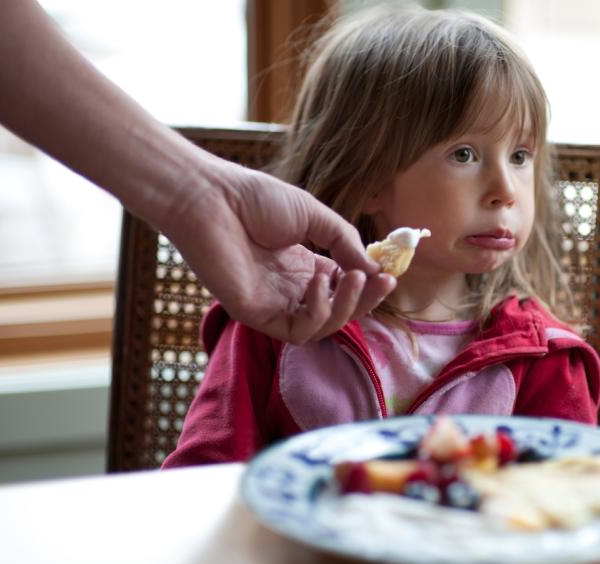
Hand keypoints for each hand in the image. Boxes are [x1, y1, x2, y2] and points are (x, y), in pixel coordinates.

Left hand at [160, 158, 395, 342]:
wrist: (211, 198)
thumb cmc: (254, 199)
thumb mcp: (314, 215)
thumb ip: (344, 243)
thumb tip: (377, 269)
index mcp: (303, 266)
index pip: (343, 288)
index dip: (368, 284)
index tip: (388, 273)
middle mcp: (290, 289)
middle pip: (338, 311)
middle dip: (365, 299)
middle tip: (384, 282)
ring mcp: (274, 304)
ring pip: (323, 327)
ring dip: (347, 306)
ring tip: (355, 278)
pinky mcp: (256, 315)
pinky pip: (298, 330)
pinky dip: (318, 311)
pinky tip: (319, 282)